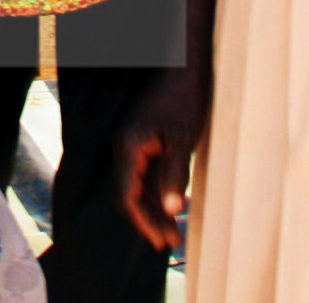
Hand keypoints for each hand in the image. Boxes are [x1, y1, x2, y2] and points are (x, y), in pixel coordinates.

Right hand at [117, 65, 208, 251]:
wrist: (182, 66)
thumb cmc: (184, 98)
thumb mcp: (183, 139)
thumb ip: (174, 174)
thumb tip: (170, 209)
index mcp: (128, 146)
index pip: (126, 196)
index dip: (142, 222)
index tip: (162, 241)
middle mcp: (124, 146)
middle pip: (128, 193)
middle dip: (148, 220)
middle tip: (171, 242)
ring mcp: (132, 142)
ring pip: (135, 185)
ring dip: (152, 208)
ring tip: (174, 231)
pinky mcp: (143, 139)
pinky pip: (143, 173)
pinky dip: (155, 192)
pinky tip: (173, 203)